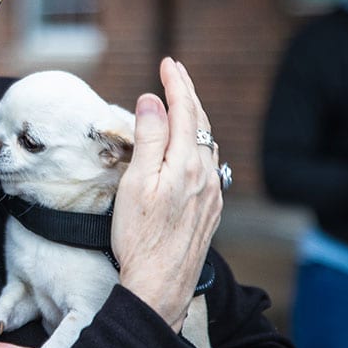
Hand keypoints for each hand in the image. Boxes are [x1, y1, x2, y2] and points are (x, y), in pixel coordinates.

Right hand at [111, 58, 222, 331]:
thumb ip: (149, 138)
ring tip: (183, 103)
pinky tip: (193, 147)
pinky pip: (209, 164)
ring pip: (207, 143)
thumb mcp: (135, 183)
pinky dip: (200, 143)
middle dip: (188, 94)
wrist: (160, 285)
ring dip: (196, 118)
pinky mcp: (211, 210)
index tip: (168, 62)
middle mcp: (206, 174)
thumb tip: (153, 101)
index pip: (185, 111)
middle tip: (175, 72)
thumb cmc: (140, 237)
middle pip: (201, 123)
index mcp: (186, 164)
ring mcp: (212, 193)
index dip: (176, 84)